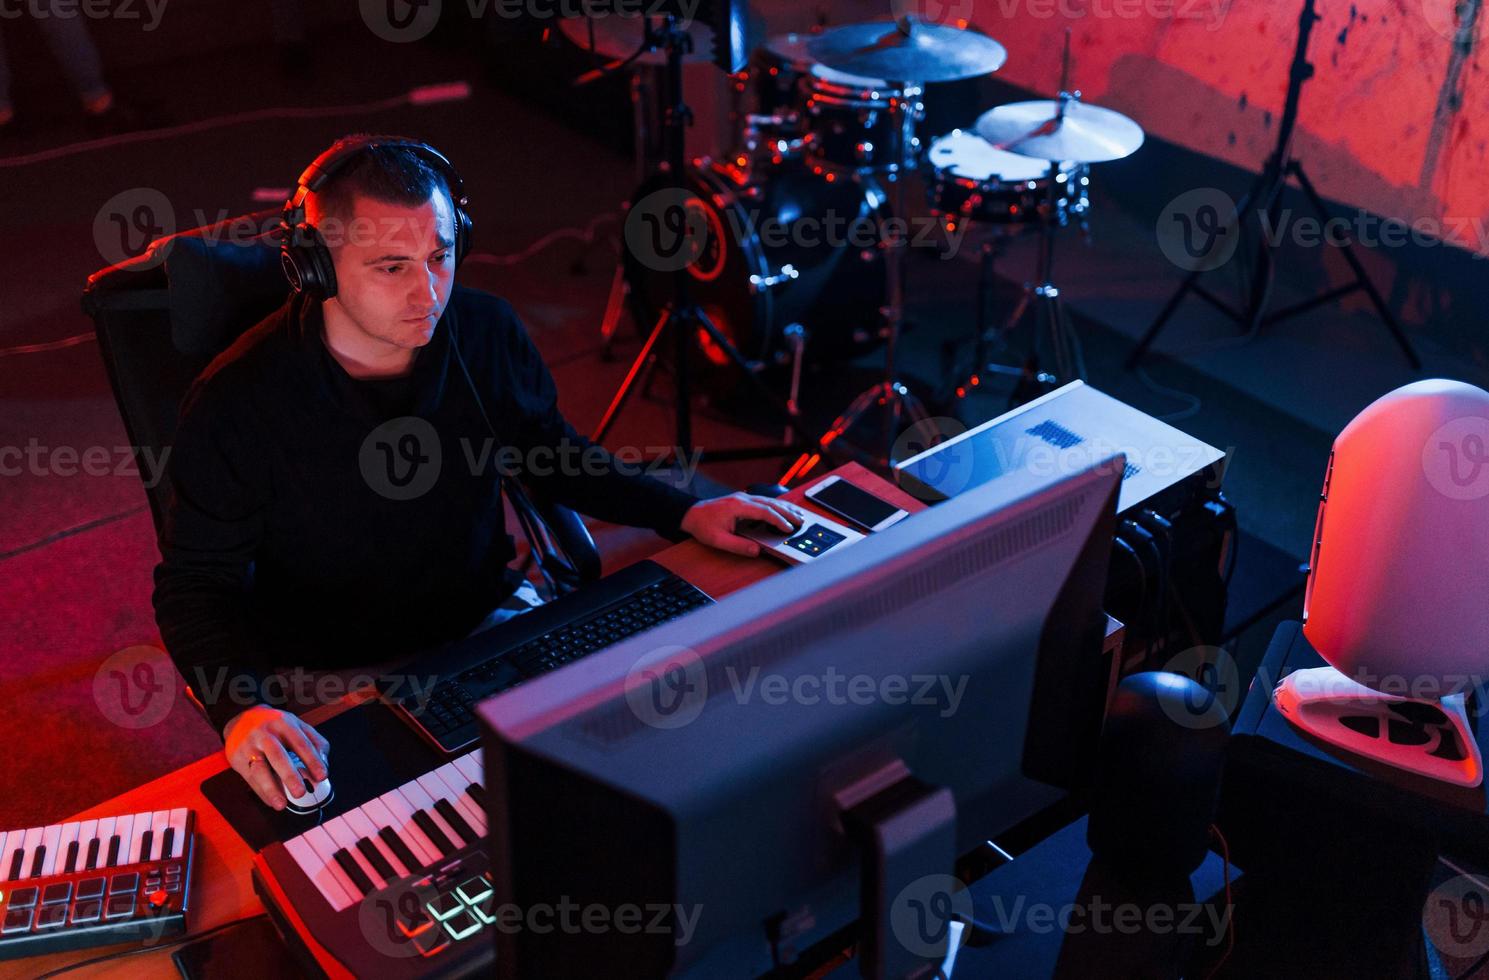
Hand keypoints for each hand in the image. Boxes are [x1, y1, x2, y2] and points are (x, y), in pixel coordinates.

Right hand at [223, 705, 329, 810]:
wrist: (240, 719)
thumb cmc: (274, 726)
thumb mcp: (296, 725)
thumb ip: (314, 742)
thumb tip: (324, 764)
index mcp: (284, 723)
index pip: (301, 743)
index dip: (312, 760)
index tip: (321, 776)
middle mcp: (265, 734)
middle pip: (277, 756)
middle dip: (289, 776)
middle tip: (300, 792)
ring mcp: (249, 746)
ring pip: (259, 769)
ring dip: (271, 789)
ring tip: (281, 804)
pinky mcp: (237, 758)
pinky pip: (249, 778)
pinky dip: (261, 792)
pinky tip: (271, 801)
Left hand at [680, 492, 803, 557]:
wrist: (690, 513)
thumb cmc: (702, 525)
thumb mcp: (718, 540)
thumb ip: (738, 546)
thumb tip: (756, 550)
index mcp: (737, 506)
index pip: (764, 511)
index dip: (778, 520)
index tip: (788, 528)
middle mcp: (742, 499)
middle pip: (770, 503)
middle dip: (787, 512)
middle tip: (801, 521)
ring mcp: (743, 498)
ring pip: (769, 500)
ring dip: (784, 508)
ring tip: (798, 515)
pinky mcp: (742, 500)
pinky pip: (763, 501)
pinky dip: (776, 506)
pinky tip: (783, 510)